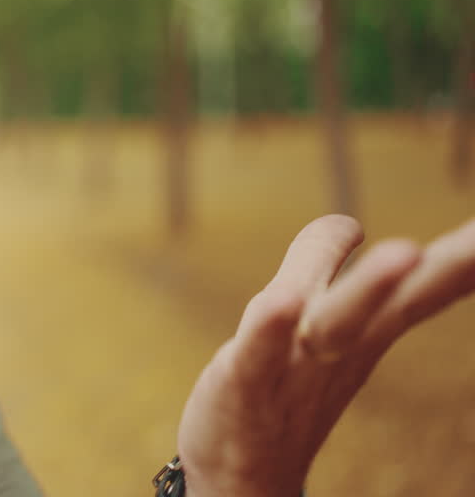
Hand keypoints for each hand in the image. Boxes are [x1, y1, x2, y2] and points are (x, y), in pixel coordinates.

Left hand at [174, 214, 474, 496]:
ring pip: (337, 321)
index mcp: (368, 327)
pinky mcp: (245, 380)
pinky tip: (282, 301)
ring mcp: (296, 363)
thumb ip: (324, 262)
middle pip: (399, 300)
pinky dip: (270, 326)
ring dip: (370, 288)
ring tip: (406, 251)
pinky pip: (259, 351)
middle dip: (447, 267)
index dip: (468, 256)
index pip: (426, 285)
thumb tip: (348, 224)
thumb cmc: (285, 384)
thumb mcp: (314, 321)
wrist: (242, 472)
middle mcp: (344, 344)